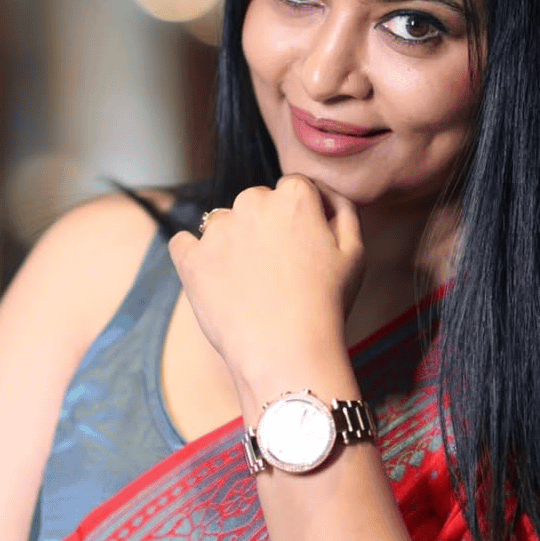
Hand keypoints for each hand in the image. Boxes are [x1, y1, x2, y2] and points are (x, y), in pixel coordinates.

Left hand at [168, 177, 363, 403]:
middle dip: (266, 226)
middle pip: (256, 202)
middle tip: (279, 270)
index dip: (301, 216)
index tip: (303, 245)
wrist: (287, 353)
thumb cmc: (326, 305)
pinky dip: (195, 256)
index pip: (295, 188)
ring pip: (222, 222)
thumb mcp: (355, 253)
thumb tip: (325, 196)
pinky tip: (214, 279)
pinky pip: (184, 244)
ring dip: (232, 241)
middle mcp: (252, 203)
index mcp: (294, 197)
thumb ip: (342, 211)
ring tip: (250, 283)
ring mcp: (217, 231)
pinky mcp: (191, 259)